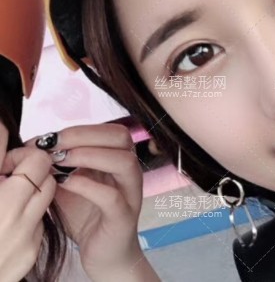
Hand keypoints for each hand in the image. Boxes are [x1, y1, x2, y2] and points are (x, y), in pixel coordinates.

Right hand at [0, 147, 55, 281]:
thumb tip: (3, 128)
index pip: (34, 157)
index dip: (21, 153)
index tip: (6, 162)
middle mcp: (8, 215)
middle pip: (45, 171)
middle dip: (29, 168)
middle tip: (7, 177)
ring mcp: (23, 236)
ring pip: (47, 195)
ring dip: (32, 190)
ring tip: (6, 199)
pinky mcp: (30, 254)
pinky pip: (41, 222)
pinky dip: (28, 217)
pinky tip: (5, 224)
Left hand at [27, 124, 159, 281]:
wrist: (103, 253)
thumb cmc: (87, 215)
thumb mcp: (70, 184)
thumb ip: (59, 165)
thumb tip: (35, 146)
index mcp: (120, 158)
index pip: (109, 130)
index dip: (79, 129)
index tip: (47, 138)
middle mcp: (130, 171)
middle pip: (121, 137)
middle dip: (84, 135)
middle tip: (53, 145)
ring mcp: (131, 193)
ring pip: (123, 162)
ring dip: (89, 155)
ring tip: (60, 161)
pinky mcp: (124, 217)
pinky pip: (111, 196)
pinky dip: (87, 186)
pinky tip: (65, 184)